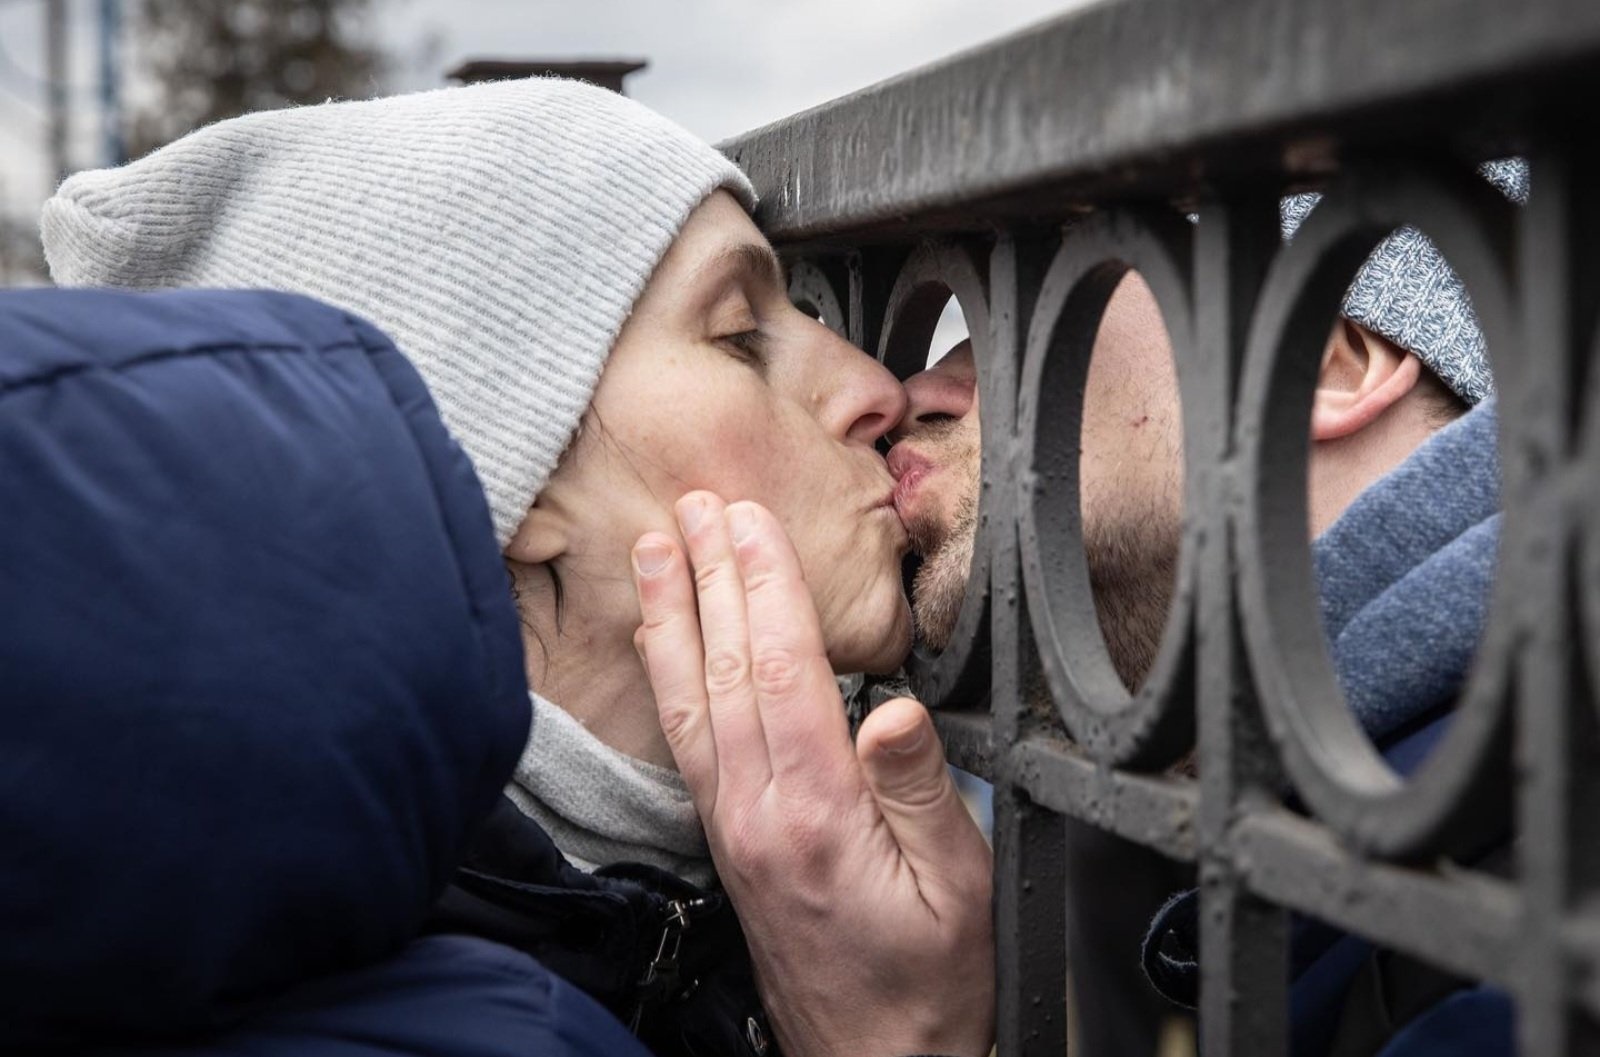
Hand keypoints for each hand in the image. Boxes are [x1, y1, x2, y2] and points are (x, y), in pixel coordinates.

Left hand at [631, 490, 994, 1056]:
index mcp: (818, 813)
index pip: (782, 671)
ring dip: (673, 616)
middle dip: (710, 576)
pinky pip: (687, 740)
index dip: (764, 586)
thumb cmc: (927, 984)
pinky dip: (669, 677)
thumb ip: (922, 792)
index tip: (749, 519)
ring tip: (658, 547)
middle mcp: (757, 813)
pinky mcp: (727, 840)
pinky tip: (664, 643)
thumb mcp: (958, 888)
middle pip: (725, 670)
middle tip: (696, 501)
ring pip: (691, 700)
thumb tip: (894, 709)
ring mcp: (732, 826)